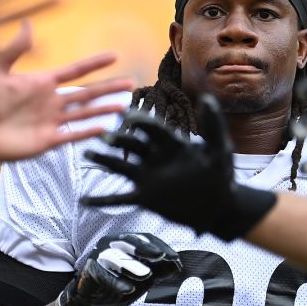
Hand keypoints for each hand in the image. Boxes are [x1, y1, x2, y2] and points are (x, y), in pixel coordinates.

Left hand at [0, 22, 134, 162]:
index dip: (94, 63)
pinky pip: (72, 135)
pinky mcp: (45, 140)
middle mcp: (50, 101)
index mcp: (41, 83)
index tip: (114, 55)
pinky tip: (105, 128)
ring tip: (125, 105)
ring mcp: (50, 121)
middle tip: (132, 83)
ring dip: (104, 109)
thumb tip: (27, 23)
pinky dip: (88, 131)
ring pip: (84, 113)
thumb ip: (13, 49)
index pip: (74, 71)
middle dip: (109, 88)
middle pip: (87, 93)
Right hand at [54, 233, 181, 305]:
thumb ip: (159, 270)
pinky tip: (128, 290)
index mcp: (125, 242)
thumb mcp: (143, 278)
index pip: (145, 238)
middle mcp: (110, 244)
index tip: (175, 259)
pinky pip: (102, 275)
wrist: (92, 304)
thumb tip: (177, 265)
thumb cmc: (120, 284)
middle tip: (160, 257)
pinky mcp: (88, 271)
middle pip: (129, 242)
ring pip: (115, 258)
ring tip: (147, 275)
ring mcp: (98, 256)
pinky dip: (115, 283)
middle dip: (145, 249)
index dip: (161, 247)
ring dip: (131, 266)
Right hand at [80, 94, 277, 240]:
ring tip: (87, 155)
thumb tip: (207, 98)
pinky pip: (119, 198)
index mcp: (170, 143)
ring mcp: (147, 177)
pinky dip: (102, 200)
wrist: (219, 207)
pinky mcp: (144, 197)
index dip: (139, 121)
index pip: (151, 128)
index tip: (126, 115)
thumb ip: (213, 126)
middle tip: (102, 134)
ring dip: (103, 160)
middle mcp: (154, 157)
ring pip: (119, 166)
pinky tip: (85, 200)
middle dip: (117, 139)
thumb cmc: (221, 176)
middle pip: (131, 144)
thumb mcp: (220, 150)